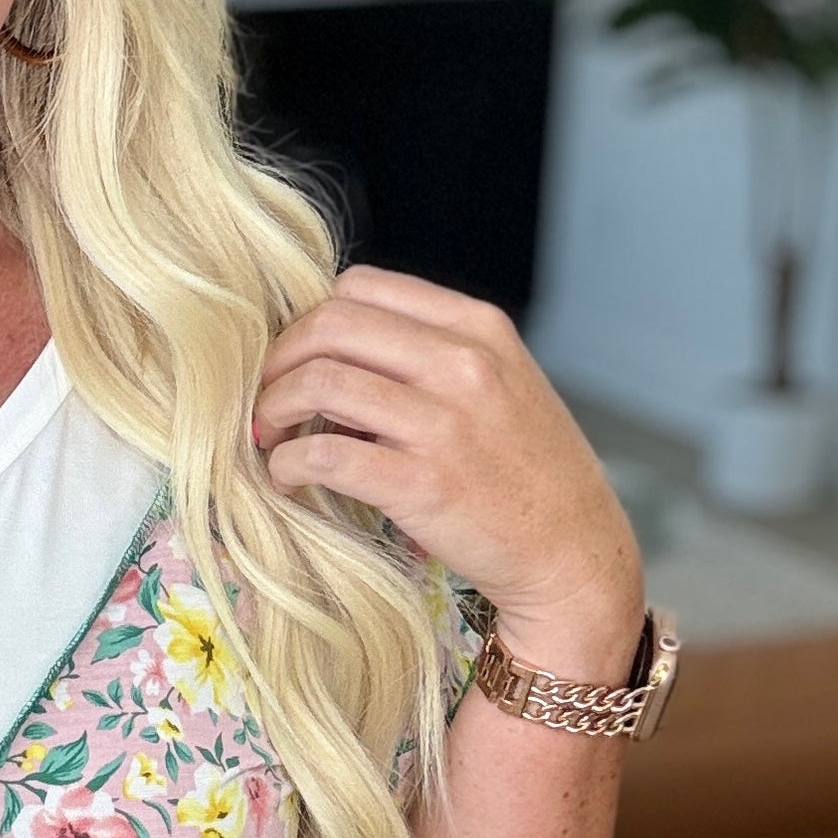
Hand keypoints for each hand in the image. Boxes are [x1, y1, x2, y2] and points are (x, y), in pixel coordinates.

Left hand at [254, 267, 644, 681]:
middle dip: (279, 359)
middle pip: (330, 324)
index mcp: (479, 327)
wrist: (572, 550)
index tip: (296, 358)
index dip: (309, 319)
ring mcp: (444, 424)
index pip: (360, 286)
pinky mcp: (422, 485)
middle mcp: (463, 364)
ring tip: (270, 438)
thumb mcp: (500, 382)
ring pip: (318, 382)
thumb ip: (431, 354)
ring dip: (273, 410)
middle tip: (264, 398)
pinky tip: (287, 480)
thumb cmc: (527, 471)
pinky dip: (287, 465)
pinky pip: (324, 456)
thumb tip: (333, 349)